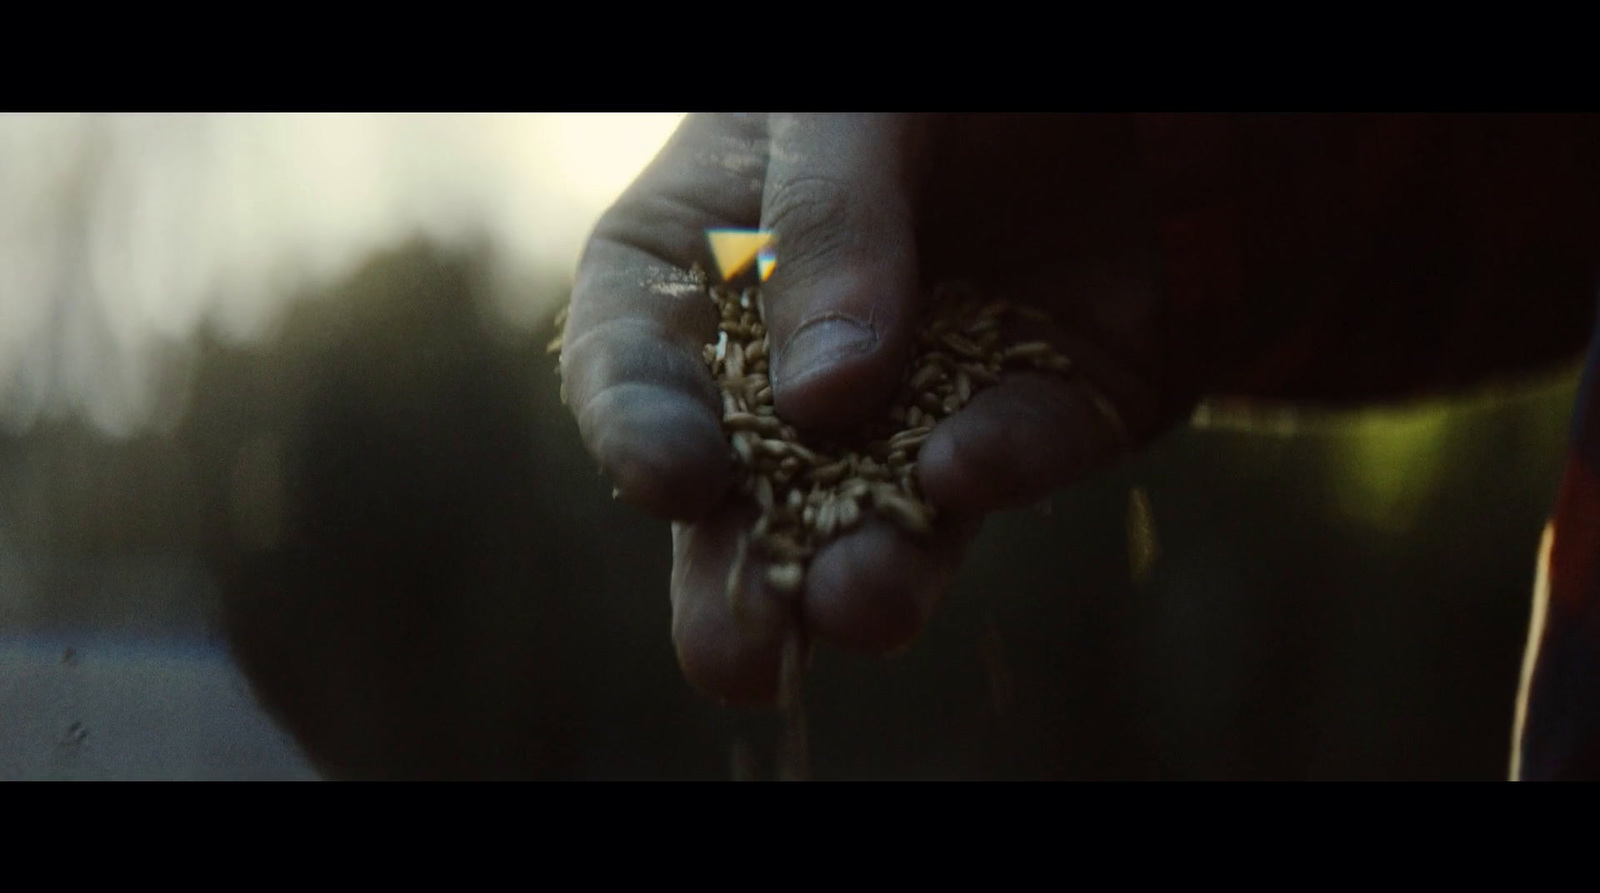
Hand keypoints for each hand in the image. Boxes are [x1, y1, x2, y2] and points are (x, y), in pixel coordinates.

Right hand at [561, 114, 1178, 704]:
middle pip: (752, 481)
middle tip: (735, 656)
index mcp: (708, 254)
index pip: (640, 353)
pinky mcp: (1052, 400)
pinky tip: (969, 466)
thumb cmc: (931, 73)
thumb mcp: (850, 103)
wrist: (1120, 71)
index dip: (641, 423)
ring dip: (870, 565)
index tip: (672, 478)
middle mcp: (808, 348)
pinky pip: (1028, 444)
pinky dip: (1003, 463)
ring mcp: (931, 388)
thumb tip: (822, 401)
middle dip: (742, 572)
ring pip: (888, 502)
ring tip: (860, 608)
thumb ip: (826, 221)